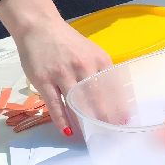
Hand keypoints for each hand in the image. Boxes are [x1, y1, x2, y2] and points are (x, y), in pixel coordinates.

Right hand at [14, 19, 111, 135]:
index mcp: (100, 60)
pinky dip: (62, 119)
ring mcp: (62, 74)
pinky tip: (68, 130)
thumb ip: (101, 72)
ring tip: (91, 136)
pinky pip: (55, 104)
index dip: (119, 108)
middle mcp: (84, 67)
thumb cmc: (68, 43)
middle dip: (105, 119)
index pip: (114, 89)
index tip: (124, 123)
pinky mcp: (43, 80)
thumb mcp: (92, 53)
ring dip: (84, 122)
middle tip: (110, 135)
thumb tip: (114, 98)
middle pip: (98, 99)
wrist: (40, 27)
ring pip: (77, 103)